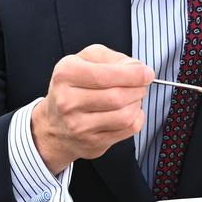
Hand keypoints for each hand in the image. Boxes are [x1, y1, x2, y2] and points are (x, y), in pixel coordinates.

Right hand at [31, 44, 153, 173]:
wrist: (54, 124)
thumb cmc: (74, 86)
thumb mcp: (85, 60)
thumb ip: (112, 58)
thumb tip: (137, 68)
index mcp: (66, 75)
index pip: (105, 75)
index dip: (133, 74)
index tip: (147, 73)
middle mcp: (68, 102)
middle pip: (118, 96)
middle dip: (138, 88)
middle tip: (141, 84)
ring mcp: (79, 126)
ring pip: (125, 115)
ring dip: (137, 103)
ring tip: (134, 97)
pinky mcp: (92, 143)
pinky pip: (127, 130)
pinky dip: (136, 118)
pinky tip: (129, 111)